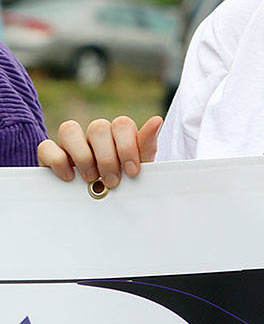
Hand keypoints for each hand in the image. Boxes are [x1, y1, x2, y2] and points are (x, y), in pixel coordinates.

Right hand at [37, 115, 163, 188]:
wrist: (104, 204)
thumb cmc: (124, 182)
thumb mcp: (140, 168)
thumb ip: (146, 145)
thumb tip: (157, 119)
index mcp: (118, 134)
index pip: (121, 124)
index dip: (127, 147)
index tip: (132, 172)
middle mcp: (95, 135)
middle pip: (98, 127)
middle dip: (107, 157)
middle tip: (112, 181)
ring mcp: (71, 143)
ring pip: (69, 129)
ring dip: (83, 155)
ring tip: (91, 178)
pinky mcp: (50, 155)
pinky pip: (47, 146)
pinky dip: (58, 161)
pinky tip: (69, 177)